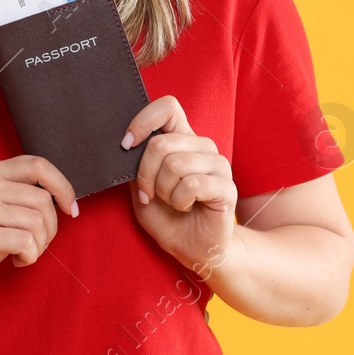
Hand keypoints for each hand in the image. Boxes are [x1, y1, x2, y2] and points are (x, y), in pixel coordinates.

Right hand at [0, 156, 76, 301]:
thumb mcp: (3, 207)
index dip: (63, 186)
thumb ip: (26, 193)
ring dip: (40, 245)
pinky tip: (17, 259)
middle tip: (37, 242)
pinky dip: (30, 257)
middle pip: (42, 200)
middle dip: (51, 228)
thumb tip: (67, 196)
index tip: (70, 209)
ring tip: (25, 251)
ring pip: (37, 222)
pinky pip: (25, 242)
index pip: (38, 165)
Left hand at [123, 95, 235, 277]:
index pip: (168, 107)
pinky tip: (185, 207)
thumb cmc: (166, 215)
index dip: (143, 121)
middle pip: (161, 143)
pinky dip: (178, 201)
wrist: (191, 247)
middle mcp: (202, 146)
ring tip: (171, 201)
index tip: (127, 145)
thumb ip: (136, 162)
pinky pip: (191, 185)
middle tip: (149, 193)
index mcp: (182, 139)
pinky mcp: (227, 187)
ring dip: (163, 190)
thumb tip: (126, 143)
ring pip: (175, 164)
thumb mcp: (140, 186)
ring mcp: (218, 165)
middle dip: (145, 174)